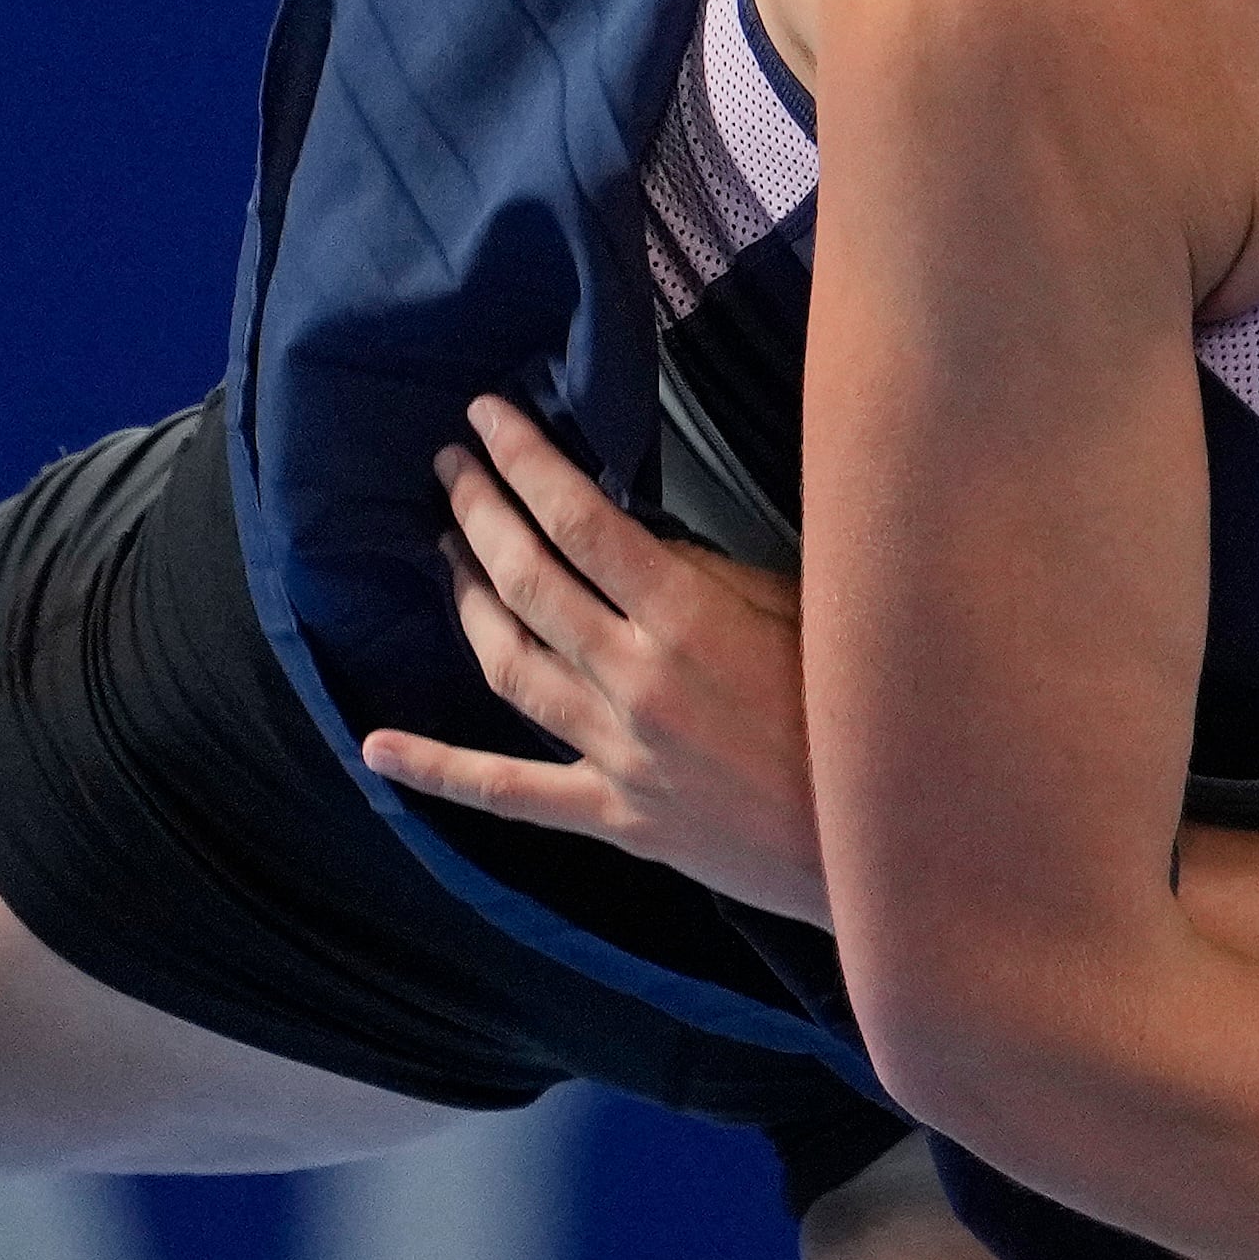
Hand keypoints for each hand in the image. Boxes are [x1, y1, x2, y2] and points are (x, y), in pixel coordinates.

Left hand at [357, 395, 827, 925]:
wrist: (882, 843)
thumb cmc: (859, 713)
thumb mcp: (805, 615)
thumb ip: (716, 576)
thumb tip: (636, 539)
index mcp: (688, 619)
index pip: (579, 522)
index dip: (523, 461)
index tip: (486, 416)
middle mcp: (636, 681)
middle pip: (528, 581)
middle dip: (478, 511)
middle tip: (448, 465)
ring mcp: (617, 754)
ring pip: (508, 665)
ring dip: (465, 598)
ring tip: (441, 547)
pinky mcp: (615, 817)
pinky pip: (511, 792)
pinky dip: (439, 771)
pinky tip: (377, 746)